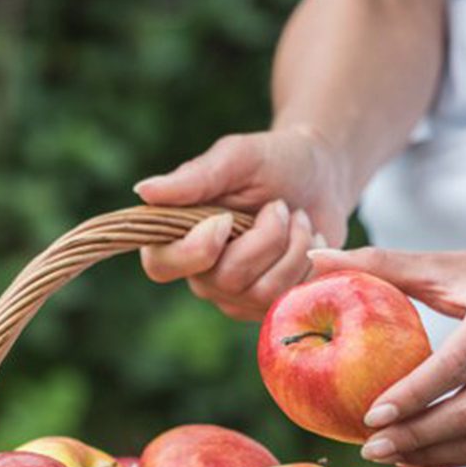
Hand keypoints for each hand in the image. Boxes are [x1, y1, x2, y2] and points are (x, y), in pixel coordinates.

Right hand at [135, 126, 353, 320]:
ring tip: (299, 220)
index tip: (226, 218)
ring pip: (264, 292)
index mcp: (179, 236)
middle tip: (281, 206)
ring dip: (294, 248)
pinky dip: (310, 265)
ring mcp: (237, 297)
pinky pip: (290, 300)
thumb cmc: (274, 162)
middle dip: (268, 237)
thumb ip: (195, 178)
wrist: (321, 180)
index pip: (160, 266)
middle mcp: (203, 275)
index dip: (196, 250)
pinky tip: (311, 243)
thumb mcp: (237, 159)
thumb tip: (143, 191)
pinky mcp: (270, 307)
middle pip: (228, 279)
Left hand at [308, 233, 465, 466]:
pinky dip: (457, 458)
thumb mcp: (445, 265)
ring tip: (388, 453)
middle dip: (415, 437)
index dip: (412, 397)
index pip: (455, 367)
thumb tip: (314, 259)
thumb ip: (381, 264)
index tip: (369, 416)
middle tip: (368, 446)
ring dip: (433, 455)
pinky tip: (420, 455)